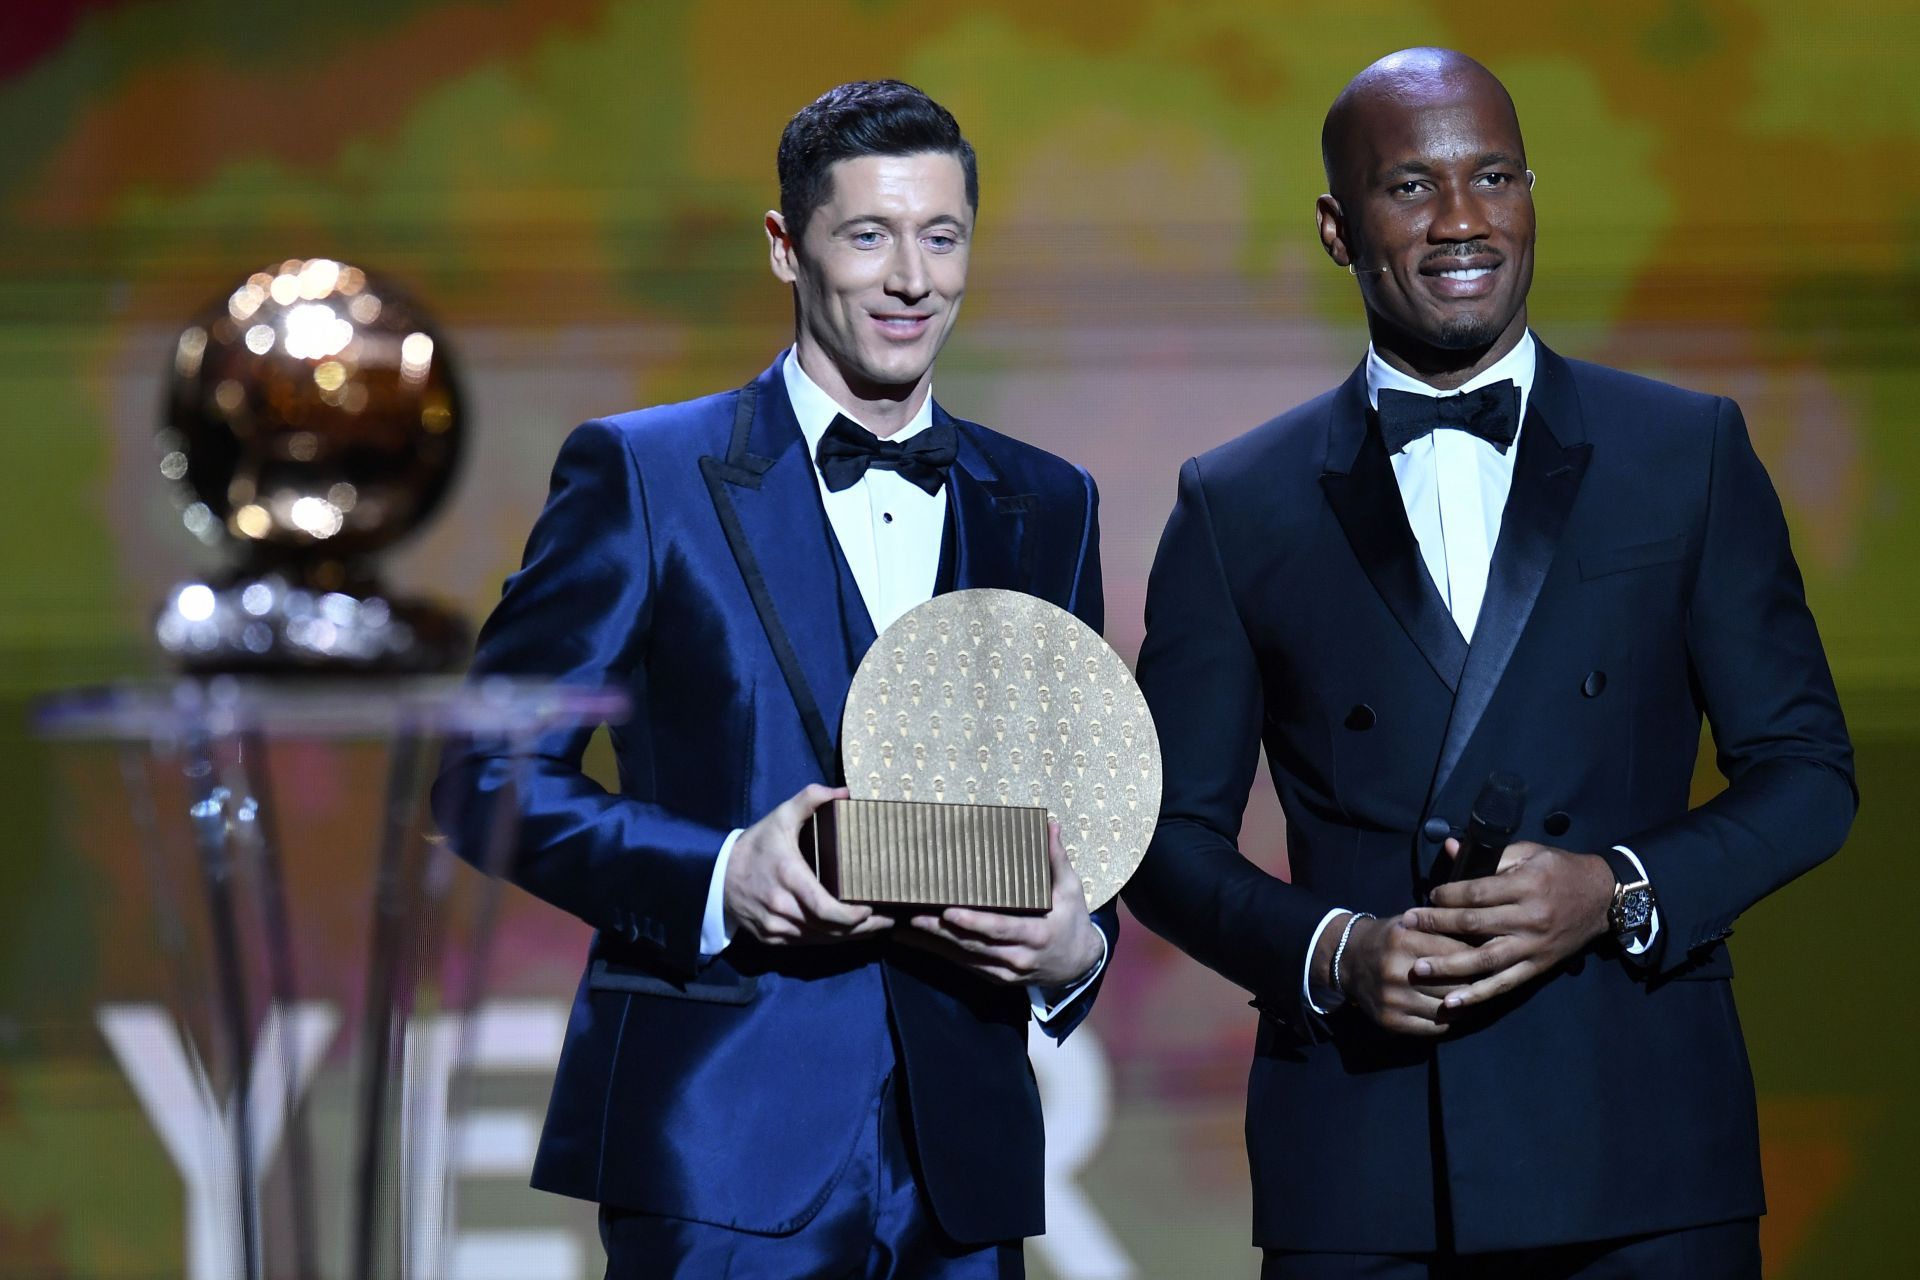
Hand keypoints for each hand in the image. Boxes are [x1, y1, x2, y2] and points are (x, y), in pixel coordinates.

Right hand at [724, 785, 893, 945]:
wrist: (716, 875)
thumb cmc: (755, 845)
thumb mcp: (780, 816)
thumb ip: (810, 799)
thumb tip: (844, 791)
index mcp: (789, 877)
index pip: (825, 908)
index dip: (852, 916)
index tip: (873, 909)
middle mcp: (782, 907)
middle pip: (829, 929)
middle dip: (863, 928)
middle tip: (888, 920)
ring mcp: (775, 926)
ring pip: (820, 940)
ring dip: (849, 937)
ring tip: (876, 928)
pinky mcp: (771, 938)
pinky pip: (806, 943)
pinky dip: (828, 940)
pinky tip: (846, 934)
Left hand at [900, 821, 1104, 988]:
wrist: (1080, 965)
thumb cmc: (1072, 920)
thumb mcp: (1071, 890)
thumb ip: (1057, 859)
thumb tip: (1050, 824)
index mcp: (1037, 934)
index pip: (1000, 929)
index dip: (974, 923)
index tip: (949, 912)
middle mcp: (1018, 957)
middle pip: (974, 945)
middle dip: (941, 932)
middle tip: (912, 916)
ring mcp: (1005, 971)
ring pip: (964, 958)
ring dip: (933, 944)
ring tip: (904, 928)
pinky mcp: (996, 978)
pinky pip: (965, 966)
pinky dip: (942, 954)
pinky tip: (919, 942)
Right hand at [1332, 914, 1480, 1036]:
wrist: (1348, 960)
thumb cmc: (1388, 939)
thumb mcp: (1410, 924)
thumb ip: (1441, 928)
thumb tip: (1484, 937)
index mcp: (1403, 941)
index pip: (1457, 952)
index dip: (1478, 955)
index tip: (1492, 956)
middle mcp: (1396, 971)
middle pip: (1455, 982)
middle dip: (1476, 981)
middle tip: (1491, 979)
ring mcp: (1393, 999)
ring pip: (1447, 1008)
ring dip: (1466, 1004)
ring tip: (1476, 996)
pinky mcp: (1391, 1021)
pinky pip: (1434, 1027)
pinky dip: (1449, 1021)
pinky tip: (1454, 1010)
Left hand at [1401, 840, 1615, 1011]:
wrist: (1603, 897)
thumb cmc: (1559, 870)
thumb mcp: (1528, 852)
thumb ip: (1489, 855)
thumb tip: (1451, 849)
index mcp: (1525, 885)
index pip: (1476, 893)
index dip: (1447, 895)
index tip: (1427, 896)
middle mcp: (1529, 918)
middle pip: (1475, 925)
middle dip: (1437, 926)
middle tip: (1406, 925)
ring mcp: (1533, 946)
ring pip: (1486, 960)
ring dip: (1449, 966)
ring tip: (1419, 969)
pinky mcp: (1538, 967)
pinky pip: (1505, 984)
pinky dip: (1478, 994)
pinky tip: (1453, 1001)